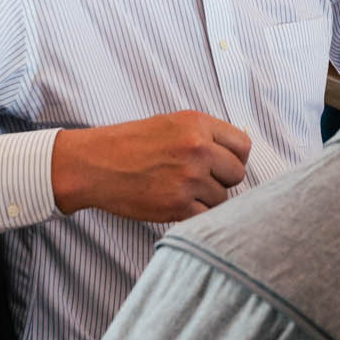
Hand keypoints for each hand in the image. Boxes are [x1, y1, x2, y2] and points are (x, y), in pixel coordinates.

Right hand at [50, 111, 250, 222]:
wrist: (96, 164)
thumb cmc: (132, 143)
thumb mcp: (172, 123)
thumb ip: (206, 134)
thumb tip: (236, 153)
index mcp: (198, 124)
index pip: (243, 145)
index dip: (234, 157)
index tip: (223, 164)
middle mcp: (198, 149)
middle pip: (236, 174)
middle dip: (222, 180)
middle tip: (200, 180)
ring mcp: (188, 178)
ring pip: (222, 198)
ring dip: (206, 199)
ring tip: (181, 190)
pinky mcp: (177, 206)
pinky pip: (205, 216)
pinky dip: (194, 214)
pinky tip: (177, 204)